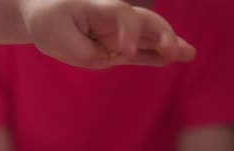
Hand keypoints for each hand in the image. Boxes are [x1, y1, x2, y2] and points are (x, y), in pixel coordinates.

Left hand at [19, 0, 195, 68]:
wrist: (44, 16)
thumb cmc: (49, 21)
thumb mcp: (56, 38)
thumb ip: (83, 51)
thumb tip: (106, 59)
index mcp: (99, 9)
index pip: (123, 16)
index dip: (130, 33)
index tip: (127, 53)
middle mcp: (114, 19)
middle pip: (146, 22)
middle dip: (163, 36)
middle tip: (176, 52)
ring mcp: (118, 33)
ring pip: (149, 36)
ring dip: (169, 44)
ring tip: (188, 54)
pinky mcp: (117, 48)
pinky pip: (141, 52)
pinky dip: (155, 55)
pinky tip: (172, 59)